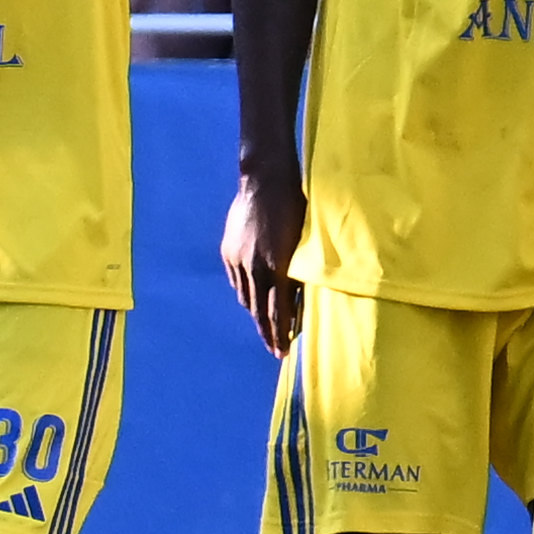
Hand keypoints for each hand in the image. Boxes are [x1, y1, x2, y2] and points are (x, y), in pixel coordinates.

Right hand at [221, 176, 307, 353]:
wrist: (265, 182)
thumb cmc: (296, 209)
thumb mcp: (305, 243)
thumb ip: (300, 271)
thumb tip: (300, 297)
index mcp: (278, 267)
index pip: (277, 312)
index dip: (280, 334)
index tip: (284, 351)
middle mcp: (255, 268)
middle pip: (258, 311)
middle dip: (268, 333)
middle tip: (275, 350)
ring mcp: (238, 260)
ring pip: (246, 298)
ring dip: (256, 313)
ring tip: (266, 326)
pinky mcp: (228, 252)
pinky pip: (236, 281)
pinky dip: (246, 292)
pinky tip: (253, 298)